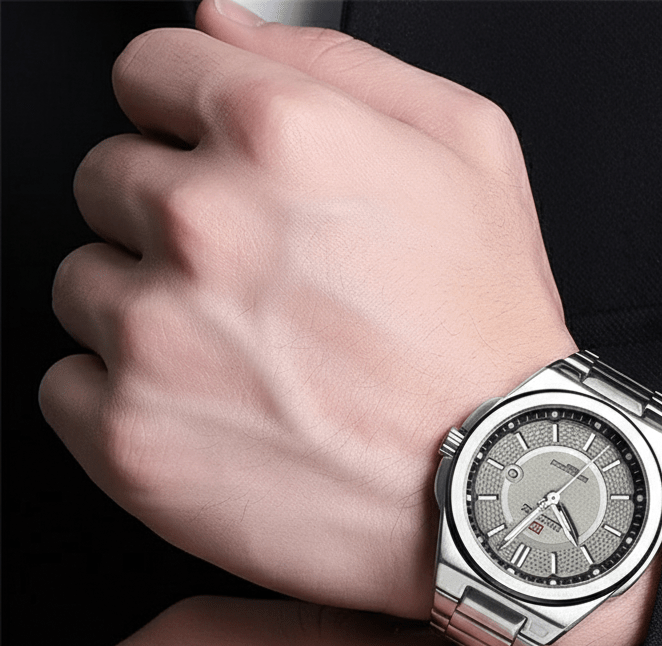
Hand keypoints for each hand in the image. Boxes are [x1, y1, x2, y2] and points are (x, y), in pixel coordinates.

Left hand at [41, 0, 575, 622]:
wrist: (499, 488)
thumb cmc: (490, 339)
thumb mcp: (470, 156)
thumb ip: (335, 66)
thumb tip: (220, 26)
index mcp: (279, 136)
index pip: (145, 74)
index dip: (183, 121)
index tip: (209, 166)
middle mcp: (203, 225)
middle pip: (107, 182)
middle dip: (167, 223)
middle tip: (254, 288)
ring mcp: (156, 336)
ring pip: (83, 287)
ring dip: (144, 314)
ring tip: (245, 362)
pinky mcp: (131, 436)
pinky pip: (66, 387)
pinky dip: (125, 400)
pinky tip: (213, 415)